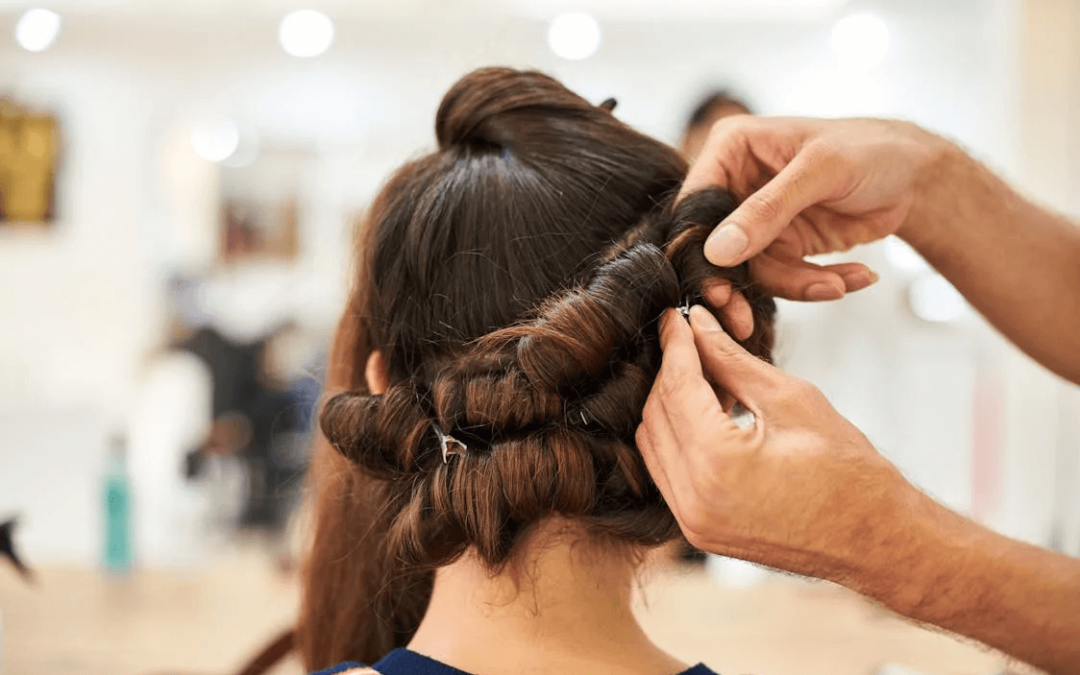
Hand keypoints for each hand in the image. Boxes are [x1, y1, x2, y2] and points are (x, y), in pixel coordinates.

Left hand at [637, 306, 914, 579]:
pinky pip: (667, 473)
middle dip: (671, 372)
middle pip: (656, 415)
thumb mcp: (791, 399)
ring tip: (707, 377)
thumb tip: (698, 324)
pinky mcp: (698, 531)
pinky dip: (678, 438)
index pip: (676, 388)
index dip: (675, 345)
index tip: (676, 317)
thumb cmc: (849, 471)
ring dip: (671, 405)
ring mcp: (692, 522)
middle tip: (693, 341)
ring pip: (654, 444)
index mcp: (717, 464)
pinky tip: (707, 414)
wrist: (877, 540)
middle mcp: (693, 500)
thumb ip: (732, 360)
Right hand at [683, 117, 946, 300]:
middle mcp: (734, 185)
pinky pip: (784, 280)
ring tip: (839, 284)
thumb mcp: (821, 171)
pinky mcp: (780, 248)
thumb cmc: (870, 150)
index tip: (716, 290)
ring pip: (752, 272)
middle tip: (744, 320)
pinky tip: (856, 277)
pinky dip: (818, 284)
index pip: (695, 207)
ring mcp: (756, 221)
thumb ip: (768, 209)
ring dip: (796, 285)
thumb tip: (717, 250)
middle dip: (739, 286)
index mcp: (730, 150)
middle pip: (715, 248)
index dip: (699, 251)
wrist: (912, 175)